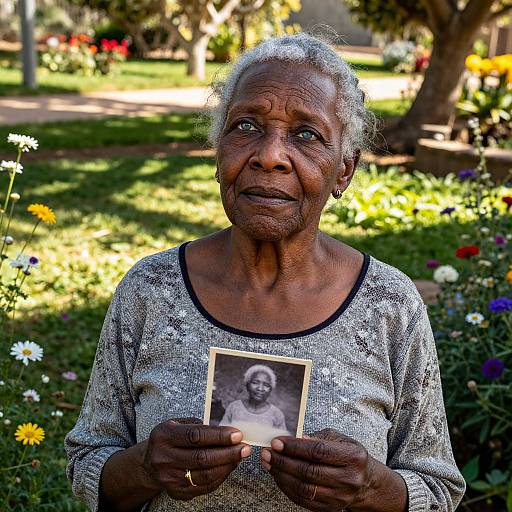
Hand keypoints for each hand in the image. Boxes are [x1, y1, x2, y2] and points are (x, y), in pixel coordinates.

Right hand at [143, 417, 250, 500]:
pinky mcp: (176, 492)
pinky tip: (229, 467)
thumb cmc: (169, 439)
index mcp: (164, 436)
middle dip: (228, 453)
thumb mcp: (176, 424)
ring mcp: (169, 478)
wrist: (148, 463)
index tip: (237, 435)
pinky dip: (220, 477)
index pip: (196, 436)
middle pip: (202, 458)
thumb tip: (227, 432)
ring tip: (239, 457)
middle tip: (245, 448)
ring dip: (227, 466)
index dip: (219, 436)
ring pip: (205, 475)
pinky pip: (204, 487)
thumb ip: (198, 426)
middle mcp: (164, 458)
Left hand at [260, 428, 376, 510]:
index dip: (294, 447)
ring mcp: (340, 497)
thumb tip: (298, 439)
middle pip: (309, 471)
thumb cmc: (349, 455)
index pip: (318, 452)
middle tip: (268, 453)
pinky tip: (279, 477)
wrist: (365, 481)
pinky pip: (304, 501)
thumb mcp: (340, 439)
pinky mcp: (331, 509)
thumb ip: (320, 437)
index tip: (277, 442)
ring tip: (269, 464)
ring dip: (282, 475)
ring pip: (304, 488)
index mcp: (352, 457)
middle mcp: (348, 479)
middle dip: (283, 461)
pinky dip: (287, 489)